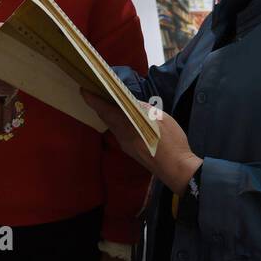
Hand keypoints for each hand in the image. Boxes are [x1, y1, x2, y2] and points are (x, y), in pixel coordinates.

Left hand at [82, 89, 201, 193]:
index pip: (106, 110)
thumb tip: (134, 104)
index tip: (84, 90)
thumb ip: (145, 109)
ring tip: (106, 101)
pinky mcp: (131, 151)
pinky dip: (115, 122)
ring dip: (107, 114)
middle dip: (98, 104)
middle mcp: (123, 136)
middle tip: (94, 91)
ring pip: (111, 126)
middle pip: (106, 118)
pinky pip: (118, 133)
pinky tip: (120, 117)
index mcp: (128, 126)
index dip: (93, 100)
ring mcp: (126, 145)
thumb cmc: (172, 143)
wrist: (177, 170)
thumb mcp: (161, 119)